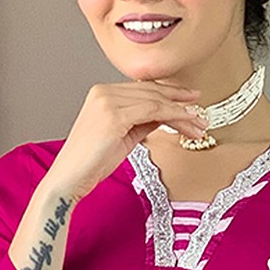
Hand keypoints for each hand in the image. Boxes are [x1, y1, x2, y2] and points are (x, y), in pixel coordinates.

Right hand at [49, 81, 209, 202]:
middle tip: (201, 112)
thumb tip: (164, 117)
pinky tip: (187, 124)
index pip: (144, 89)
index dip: (169, 94)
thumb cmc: (91, 164)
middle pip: (152, 92)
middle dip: (180, 102)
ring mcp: (107, 101)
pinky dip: (174, 117)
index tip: (189, 101)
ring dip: (182, 113)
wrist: (69, 179)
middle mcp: (104, 91)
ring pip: (156, 100)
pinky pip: (153, 111)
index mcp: (103, 94)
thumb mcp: (122, 138)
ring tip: (199, 124)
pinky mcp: (113, 115)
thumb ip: (141, 123)